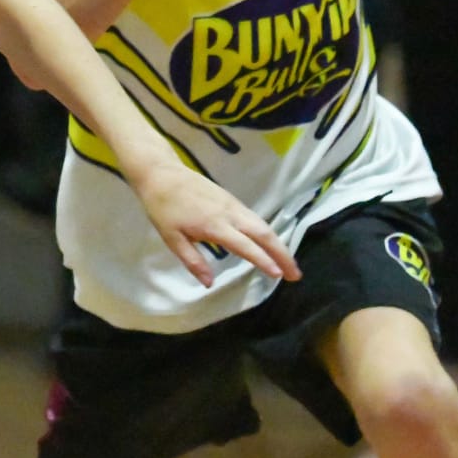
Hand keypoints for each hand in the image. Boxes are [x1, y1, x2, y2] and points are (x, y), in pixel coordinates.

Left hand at [129, 160, 299, 287]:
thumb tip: (209, 283)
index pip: (246, 246)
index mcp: (215, 225)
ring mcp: (233, 205)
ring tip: (289, 263)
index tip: (279, 275)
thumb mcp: (171, 238)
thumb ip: (193, 260)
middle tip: (295, 275)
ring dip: (279, 244)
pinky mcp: (232, 200)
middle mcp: (230, 214)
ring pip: (263, 225)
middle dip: (283, 254)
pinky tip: (271, 244)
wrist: (161, 174)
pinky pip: (256, 218)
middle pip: (264, 234)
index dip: (263, 261)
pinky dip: (269, 233)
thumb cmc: (163, 207)